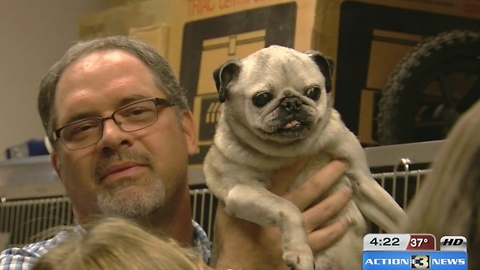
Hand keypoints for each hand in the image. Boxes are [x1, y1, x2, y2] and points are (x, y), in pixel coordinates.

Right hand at [211, 160, 351, 269]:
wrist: (240, 269)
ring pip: (322, 212)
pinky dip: (336, 229)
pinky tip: (346, 221)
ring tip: (349, 188)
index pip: (285, 176)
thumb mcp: (227, 216)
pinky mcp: (303, 250)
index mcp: (267, 203)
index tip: (311, 149)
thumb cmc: (233, 244)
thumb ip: (235, 198)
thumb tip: (237, 179)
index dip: (298, 162)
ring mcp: (297, 233)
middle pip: (311, 190)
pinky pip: (325, 238)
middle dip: (327, 175)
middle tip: (341, 162)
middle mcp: (286, 215)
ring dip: (337, 199)